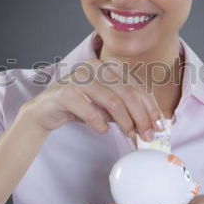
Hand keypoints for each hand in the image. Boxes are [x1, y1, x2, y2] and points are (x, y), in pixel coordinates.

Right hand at [18, 58, 165, 141]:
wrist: (45, 111)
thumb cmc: (80, 107)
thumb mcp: (106, 106)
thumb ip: (126, 109)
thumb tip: (151, 125)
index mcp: (108, 66)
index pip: (137, 86)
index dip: (150, 107)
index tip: (159, 126)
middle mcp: (95, 67)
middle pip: (128, 93)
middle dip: (142, 117)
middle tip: (147, 136)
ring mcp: (79, 78)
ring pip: (112, 101)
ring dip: (125, 122)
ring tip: (130, 136)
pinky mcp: (65, 92)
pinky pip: (89, 110)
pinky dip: (99, 123)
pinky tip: (103, 131)